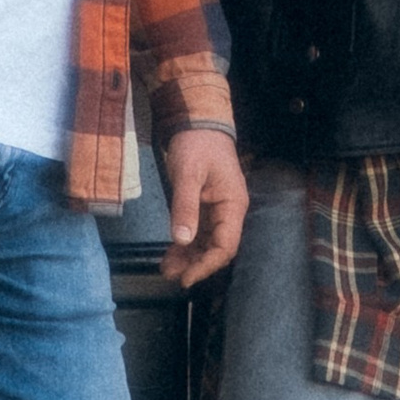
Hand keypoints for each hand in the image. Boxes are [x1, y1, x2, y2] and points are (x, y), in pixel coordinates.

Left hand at [161, 129, 246, 287]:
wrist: (196, 122)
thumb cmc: (197, 144)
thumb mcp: (188, 174)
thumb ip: (185, 206)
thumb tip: (182, 239)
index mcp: (233, 205)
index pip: (226, 245)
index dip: (207, 265)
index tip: (187, 277)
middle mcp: (229, 211)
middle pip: (216, 248)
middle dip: (195, 264)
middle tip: (171, 275)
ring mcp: (217, 210)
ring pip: (206, 243)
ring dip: (188, 257)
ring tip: (167, 268)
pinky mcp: (204, 207)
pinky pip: (198, 232)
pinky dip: (185, 245)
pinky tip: (171, 254)